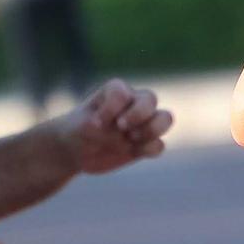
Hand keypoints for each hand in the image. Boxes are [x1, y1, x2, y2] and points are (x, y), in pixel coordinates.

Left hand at [58, 79, 173, 174]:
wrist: (78, 151)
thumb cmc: (79, 130)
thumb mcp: (81, 124)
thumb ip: (98, 122)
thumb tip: (120, 129)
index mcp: (117, 91)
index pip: (123, 93)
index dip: (112, 108)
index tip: (96, 123)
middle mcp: (133, 103)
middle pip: (151, 99)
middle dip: (138, 114)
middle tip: (120, 127)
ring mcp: (142, 124)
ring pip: (165, 118)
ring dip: (151, 129)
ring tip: (131, 138)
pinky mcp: (145, 144)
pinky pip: (159, 145)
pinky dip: (149, 149)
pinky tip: (132, 152)